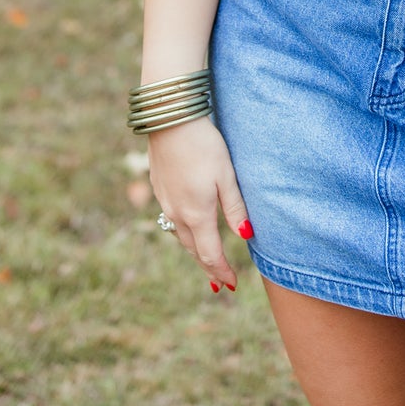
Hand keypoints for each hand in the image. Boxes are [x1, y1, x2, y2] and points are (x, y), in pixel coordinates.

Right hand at [149, 119, 251, 292]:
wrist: (169, 120)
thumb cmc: (203, 146)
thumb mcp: (226, 176)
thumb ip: (235, 207)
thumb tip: (245, 236)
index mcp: (197, 214)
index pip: (210, 254)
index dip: (221, 271)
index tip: (232, 284)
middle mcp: (177, 213)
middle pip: (193, 249)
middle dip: (208, 267)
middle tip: (218, 283)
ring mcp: (165, 201)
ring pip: (180, 235)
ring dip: (194, 251)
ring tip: (205, 261)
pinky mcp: (159, 188)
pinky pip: (171, 219)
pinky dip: (183, 232)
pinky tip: (188, 227)